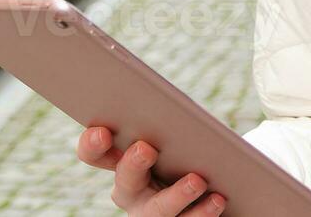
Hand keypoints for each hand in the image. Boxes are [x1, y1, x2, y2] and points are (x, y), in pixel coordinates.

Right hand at [77, 125, 226, 214]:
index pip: (94, 154)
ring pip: (157, 210)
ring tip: (197, 180)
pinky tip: (218, 199)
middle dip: (133, 164)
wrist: (211, 186)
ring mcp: (152, 213)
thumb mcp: (170, 135)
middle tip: (145, 148)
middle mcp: (131, 191)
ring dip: (176, 195)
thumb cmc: (183, 151)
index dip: (92, 144)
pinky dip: (203, 211)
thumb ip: (163, 124)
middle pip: (125, 182)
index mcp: (121, 161)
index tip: (102, 131)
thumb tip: (173, 105)